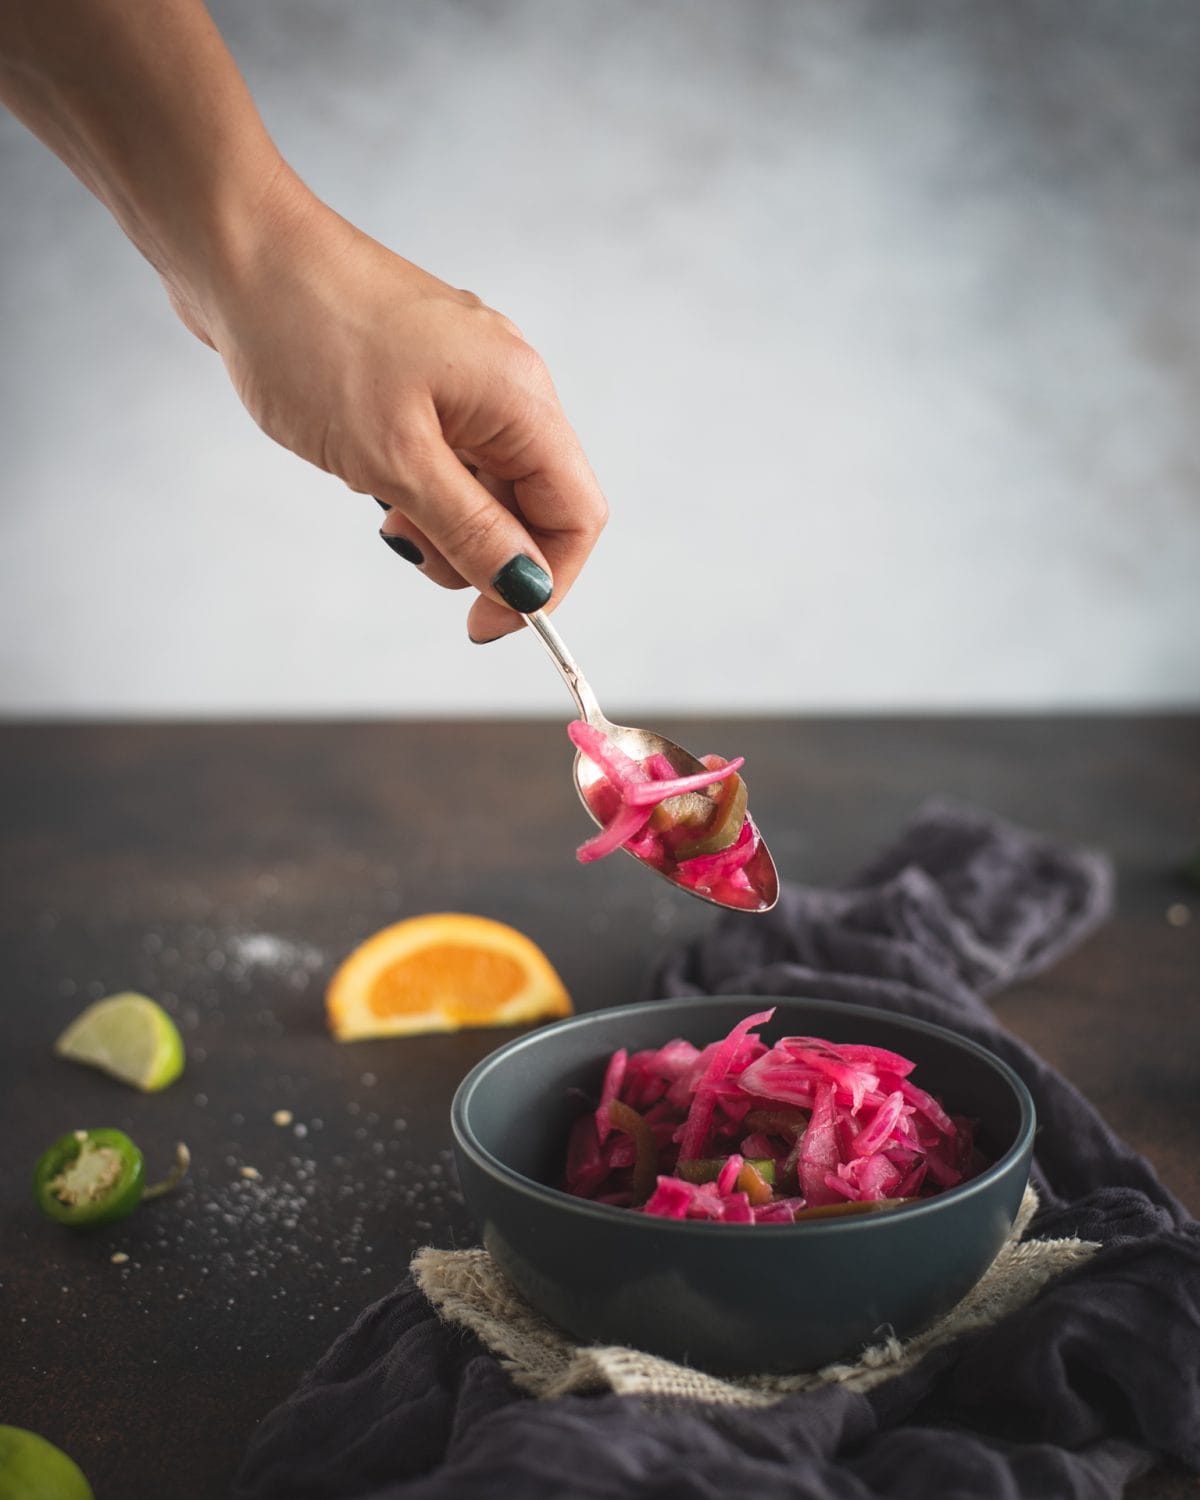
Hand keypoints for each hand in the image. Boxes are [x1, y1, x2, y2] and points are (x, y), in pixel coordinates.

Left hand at [185, 174, 606, 640]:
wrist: (236, 250)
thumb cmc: (311, 338)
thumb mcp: (394, 460)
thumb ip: (470, 531)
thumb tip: (528, 589)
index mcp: (520, 398)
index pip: (577, 514)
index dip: (545, 582)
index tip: (485, 623)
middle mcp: (507, 384)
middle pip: (532, 504)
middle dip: (479, 549)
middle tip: (404, 545)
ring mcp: (464, 377)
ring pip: (484, 485)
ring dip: (440, 519)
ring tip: (377, 503)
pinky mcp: (420, 377)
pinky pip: (445, 454)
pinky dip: (415, 483)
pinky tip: (365, 471)